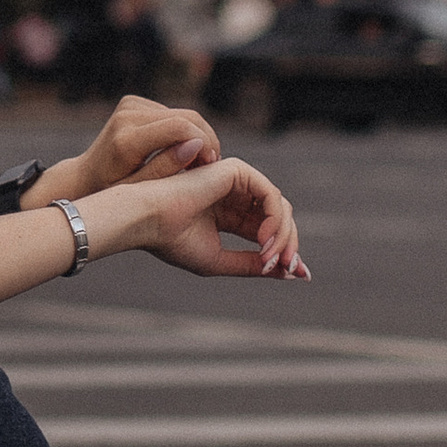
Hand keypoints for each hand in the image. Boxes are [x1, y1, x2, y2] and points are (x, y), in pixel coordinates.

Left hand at [54, 93, 218, 200]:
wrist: (85, 177)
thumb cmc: (113, 191)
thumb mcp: (139, 190)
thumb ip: (167, 168)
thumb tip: (196, 145)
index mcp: (126, 140)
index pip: (179, 127)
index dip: (204, 142)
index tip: (212, 165)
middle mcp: (126, 116)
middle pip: (186, 116)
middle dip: (206, 139)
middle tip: (211, 165)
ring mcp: (129, 105)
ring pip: (183, 113)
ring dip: (197, 136)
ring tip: (198, 163)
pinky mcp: (133, 102)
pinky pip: (172, 113)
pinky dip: (184, 131)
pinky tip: (183, 151)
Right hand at [119, 152, 306, 282]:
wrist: (147, 221)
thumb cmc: (173, 241)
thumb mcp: (219, 260)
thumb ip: (252, 264)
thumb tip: (289, 273)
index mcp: (228, 215)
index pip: (268, 231)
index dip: (286, 252)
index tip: (300, 275)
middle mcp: (235, 196)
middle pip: (279, 219)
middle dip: (289, 245)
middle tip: (289, 268)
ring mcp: (237, 181)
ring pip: (280, 207)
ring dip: (284, 235)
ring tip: (270, 258)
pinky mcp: (237, 171)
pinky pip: (272, 195)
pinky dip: (275, 219)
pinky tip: (265, 239)